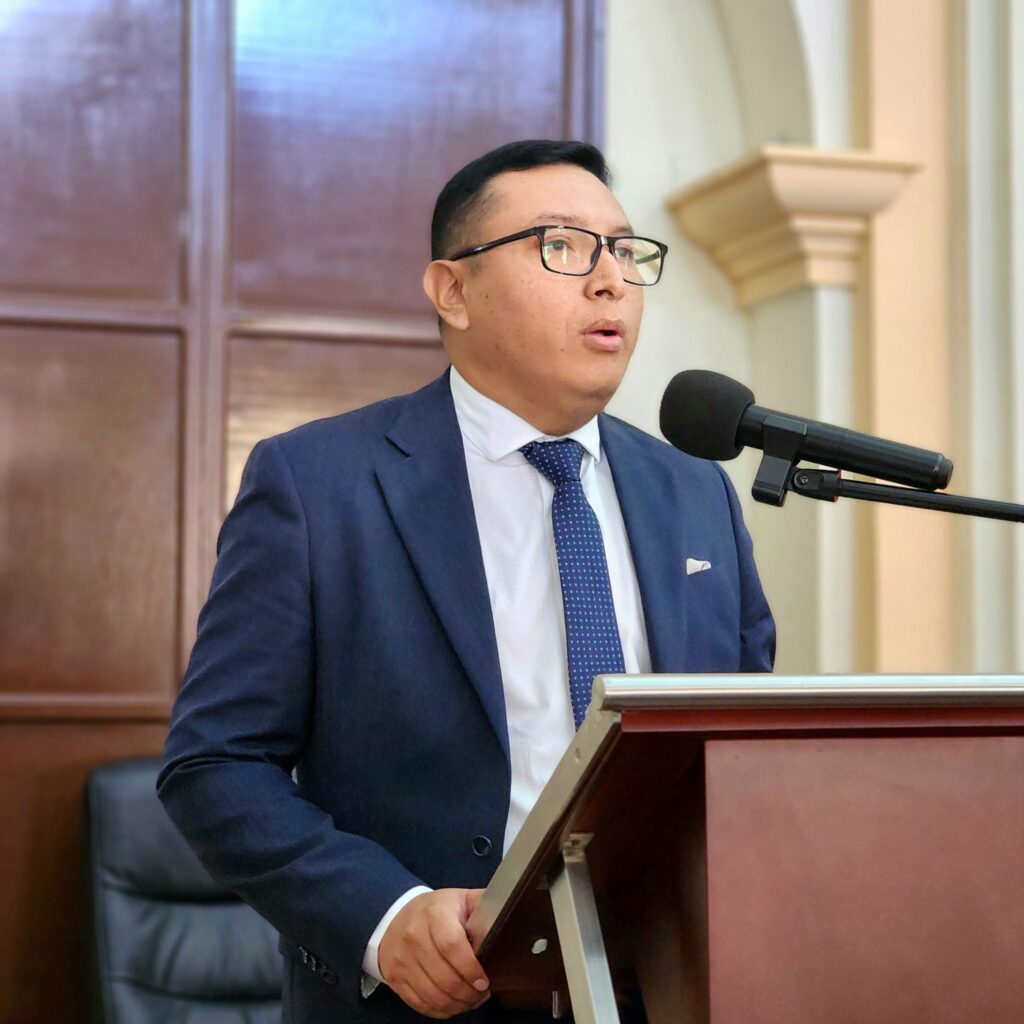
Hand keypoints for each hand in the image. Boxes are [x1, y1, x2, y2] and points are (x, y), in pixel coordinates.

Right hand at [378, 887, 489, 1017]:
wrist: (396, 916)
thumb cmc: (437, 910)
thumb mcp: (461, 899)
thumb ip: (484, 906)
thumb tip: (510, 917)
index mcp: (434, 913)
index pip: (451, 945)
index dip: (470, 968)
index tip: (484, 982)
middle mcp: (413, 935)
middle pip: (443, 976)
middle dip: (468, 993)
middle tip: (482, 994)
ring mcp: (402, 958)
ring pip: (432, 994)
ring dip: (456, 1004)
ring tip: (470, 1000)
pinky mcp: (395, 977)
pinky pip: (420, 1003)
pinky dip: (440, 1010)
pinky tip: (453, 1004)